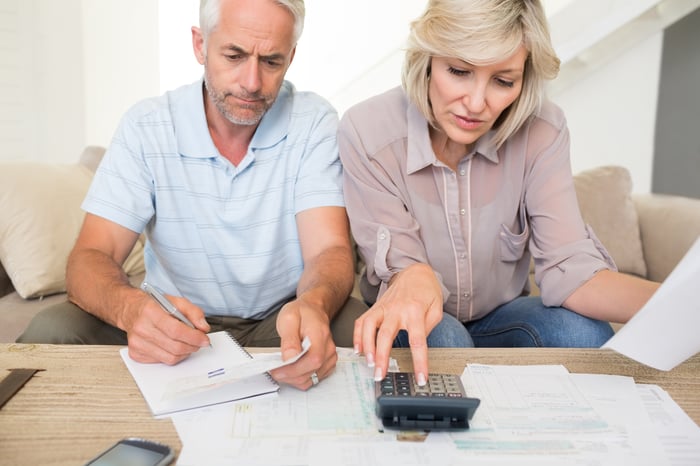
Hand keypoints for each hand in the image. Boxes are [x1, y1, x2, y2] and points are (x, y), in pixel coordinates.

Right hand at [124, 292, 210, 364]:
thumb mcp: (176, 301)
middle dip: (193, 346)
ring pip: (170, 358)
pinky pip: (162, 361)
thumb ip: (193, 312)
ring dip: (184, 353)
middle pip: (175, 347)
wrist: (131, 310)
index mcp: (150, 312)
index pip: (176, 330)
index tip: (204, 339)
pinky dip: (173, 356)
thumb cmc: (153, 306)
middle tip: (199, 342)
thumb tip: (203, 327)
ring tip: (187, 343)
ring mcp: (137, 343)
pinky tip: (172, 346)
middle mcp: (141, 328)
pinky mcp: (135, 353)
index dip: (194, 337)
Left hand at [269, 297, 337, 389]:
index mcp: (320, 335)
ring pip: (311, 379)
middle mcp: (328, 348)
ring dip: (293, 379)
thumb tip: (289, 357)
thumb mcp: (288, 319)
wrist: (313, 310)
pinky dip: (300, 378)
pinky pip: (313, 379)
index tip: (277, 370)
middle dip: (289, 376)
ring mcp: (330, 357)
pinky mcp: (328, 364)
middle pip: (311, 372)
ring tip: (282, 369)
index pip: (313, 360)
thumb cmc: (301, 313)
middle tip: (275, 370)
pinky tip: (292, 369)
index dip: (294, 370)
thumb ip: (289, 339)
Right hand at [354, 263, 442, 384]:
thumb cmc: (427, 291)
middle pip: (386, 335)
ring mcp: (383, 308)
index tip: (420, 379)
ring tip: (368, 363)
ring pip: (369, 327)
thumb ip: (429, 327)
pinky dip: (357, 336)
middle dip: (381, 357)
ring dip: (366, 346)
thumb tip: (417, 345)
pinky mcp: (375, 308)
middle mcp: (396, 310)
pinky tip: (358, 350)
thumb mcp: (437, 308)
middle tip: (380, 375)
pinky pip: (361, 321)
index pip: (417, 341)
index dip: (419, 362)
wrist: (414, 272)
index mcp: (415, 311)